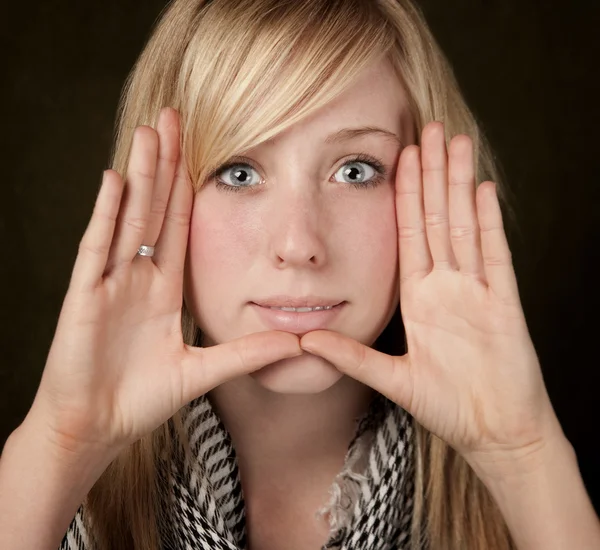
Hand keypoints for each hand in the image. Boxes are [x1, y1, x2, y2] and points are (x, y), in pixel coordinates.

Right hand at [28, 107, 300, 461]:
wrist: (95, 427)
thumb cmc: (140, 399)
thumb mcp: (203, 371)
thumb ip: (246, 354)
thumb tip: (298, 343)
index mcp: (163, 289)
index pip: (179, 225)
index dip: (189, 188)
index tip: (202, 150)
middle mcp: (137, 277)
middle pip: (154, 208)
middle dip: (166, 163)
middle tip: (175, 117)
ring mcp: (109, 282)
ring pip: (128, 216)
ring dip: (140, 174)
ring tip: (150, 131)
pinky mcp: (85, 296)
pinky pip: (97, 247)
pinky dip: (106, 214)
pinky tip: (117, 179)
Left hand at [300, 121, 562, 471]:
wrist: (494, 432)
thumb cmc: (448, 406)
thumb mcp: (391, 378)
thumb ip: (350, 356)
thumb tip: (305, 340)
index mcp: (419, 298)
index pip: (409, 233)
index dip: (405, 195)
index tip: (399, 158)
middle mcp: (447, 286)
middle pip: (438, 218)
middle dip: (433, 174)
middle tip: (430, 129)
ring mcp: (476, 291)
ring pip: (466, 225)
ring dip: (460, 184)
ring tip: (456, 143)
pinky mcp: (503, 304)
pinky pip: (495, 256)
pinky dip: (489, 222)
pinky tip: (483, 189)